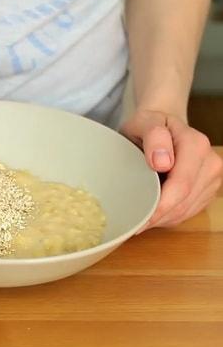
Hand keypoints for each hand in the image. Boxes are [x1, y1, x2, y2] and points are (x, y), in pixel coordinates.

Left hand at [121, 109, 221, 229]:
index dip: (159, 206)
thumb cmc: (148, 124)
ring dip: (163, 219)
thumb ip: (154, 137)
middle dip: (158, 217)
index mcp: (196, 144)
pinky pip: (189, 211)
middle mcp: (210, 162)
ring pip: (187, 210)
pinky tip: (153, 214)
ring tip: (140, 219)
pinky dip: (169, 216)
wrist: (163, 124)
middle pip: (184, 202)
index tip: (138, 218)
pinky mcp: (208, 189)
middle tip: (133, 224)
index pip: (180, 185)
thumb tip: (163, 163)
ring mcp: (212, 177)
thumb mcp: (144, 122)